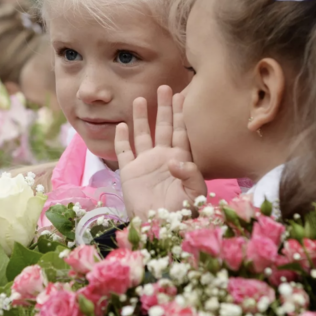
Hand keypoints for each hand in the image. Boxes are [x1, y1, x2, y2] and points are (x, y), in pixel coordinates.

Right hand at [115, 85, 205, 219]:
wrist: (159, 227)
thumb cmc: (181, 213)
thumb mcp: (194, 194)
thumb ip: (190, 174)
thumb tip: (173, 159)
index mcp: (180, 160)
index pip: (180, 131)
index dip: (180, 114)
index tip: (181, 95)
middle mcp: (162, 158)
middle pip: (163, 127)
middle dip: (163, 108)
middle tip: (164, 87)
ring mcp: (145, 164)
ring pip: (142, 135)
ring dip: (140, 118)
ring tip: (140, 99)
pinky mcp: (129, 172)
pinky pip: (124, 152)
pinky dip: (121, 139)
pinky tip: (121, 126)